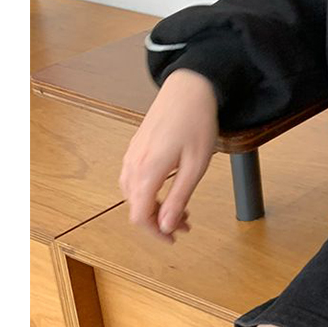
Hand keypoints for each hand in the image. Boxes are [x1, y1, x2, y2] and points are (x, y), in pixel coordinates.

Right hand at [119, 68, 217, 242]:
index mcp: (147, 172)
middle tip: (186, 223)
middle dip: (159, 220)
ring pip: (133, 194)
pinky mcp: (135, 147)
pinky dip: (149, 191)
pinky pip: (133, 178)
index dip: (156, 233)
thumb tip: (167, 226)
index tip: (175, 238)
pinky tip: (168, 188)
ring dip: (154, 206)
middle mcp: (133, 165)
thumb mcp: (195, 166)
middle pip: (135, 207)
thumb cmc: (196, 122)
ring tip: (181, 207)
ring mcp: (131, 154)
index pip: (140, 216)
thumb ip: (179, 198)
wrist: (188, 88)